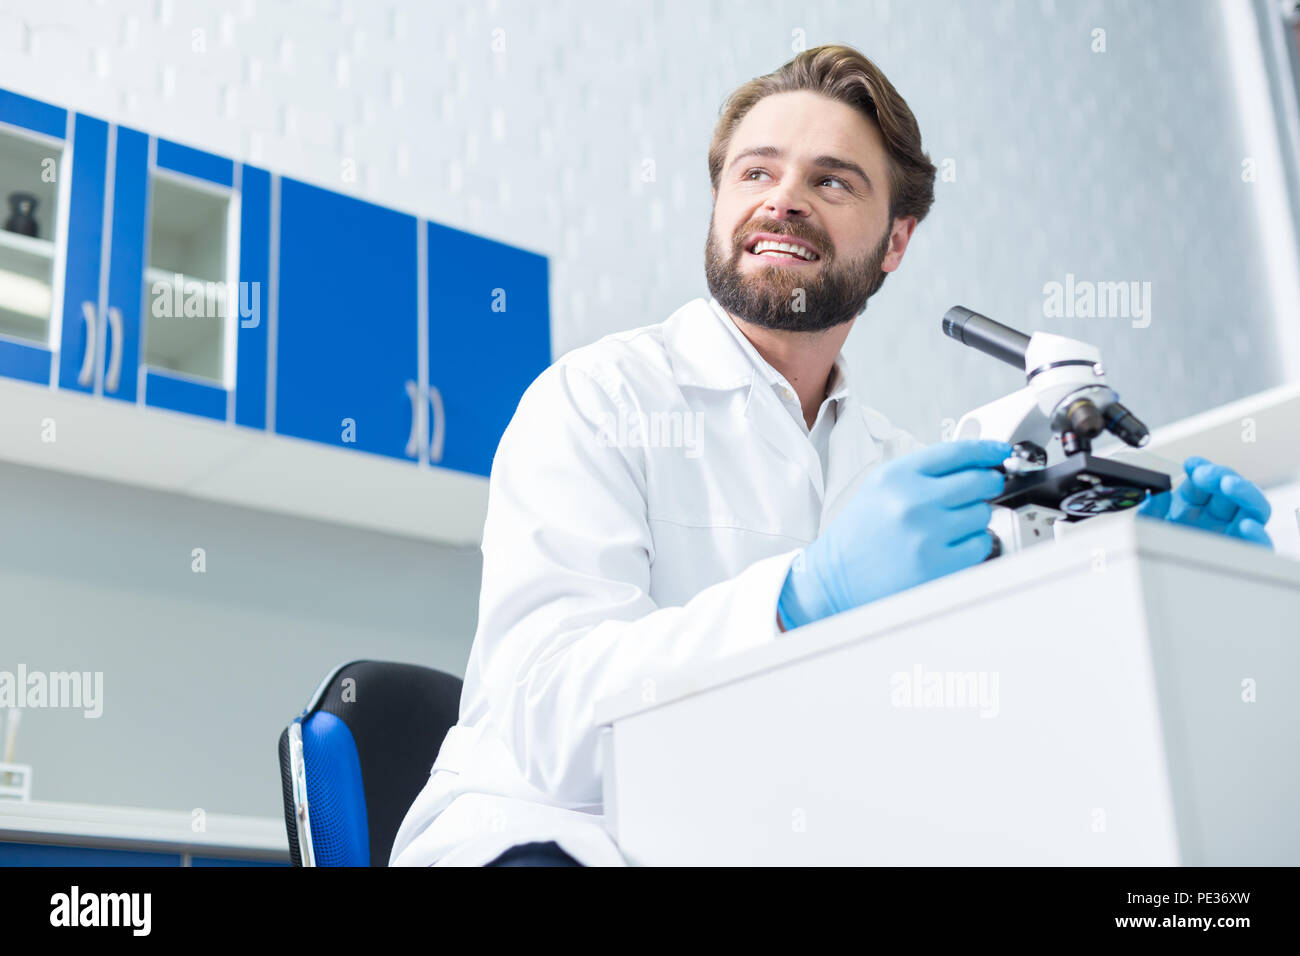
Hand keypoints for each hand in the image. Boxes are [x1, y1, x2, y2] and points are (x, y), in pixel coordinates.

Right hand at [778, 439, 1010, 629]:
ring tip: (947, 528)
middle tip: (979, 491)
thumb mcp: (879, 489)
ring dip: (975, 519)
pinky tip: (949, 546)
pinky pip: (981, 544)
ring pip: (984, 513)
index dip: (987, 450)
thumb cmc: (858, 536)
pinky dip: (973, 545)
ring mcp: (927, 534)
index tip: (999, 452)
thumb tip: (973, 463)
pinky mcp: (939, 565)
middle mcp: (912, 502)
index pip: (957, 452)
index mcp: (896, 477)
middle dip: (986, 484)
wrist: (833, 580)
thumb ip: (923, 473)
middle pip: (980, 481)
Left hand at [1136, 455, 1271, 547]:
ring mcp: (1233, 537)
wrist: (1158, 596)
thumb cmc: (1152, 559)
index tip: (1192, 464)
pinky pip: (1261, 546)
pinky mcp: (1245, 559)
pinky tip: (1245, 525)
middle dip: (1221, 475)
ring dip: (1244, 492)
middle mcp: (1216, 520)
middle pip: (1231, 490)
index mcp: (1192, 509)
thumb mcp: (1145, 532)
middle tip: (1205, 476)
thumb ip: (1150, 512)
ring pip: (1253, 509)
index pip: (1205, 482)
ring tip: (1228, 485)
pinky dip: (1257, 534)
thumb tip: (1158, 494)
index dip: (1202, 468)